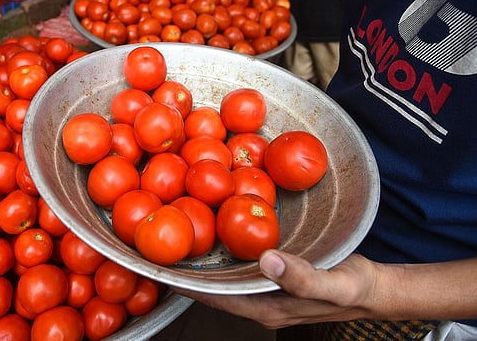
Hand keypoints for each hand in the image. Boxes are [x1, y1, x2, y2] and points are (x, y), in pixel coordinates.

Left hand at [177, 250, 378, 328]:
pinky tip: (221, 227)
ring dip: (206, 259)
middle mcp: (259, 300)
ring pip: (226, 275)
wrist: (372, 289)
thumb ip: (301, 277)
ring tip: (183, 232)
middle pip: (215, 287)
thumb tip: (267, 259)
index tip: (162, 265)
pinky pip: (242, 263)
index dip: (187, 284)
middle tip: (164, 242)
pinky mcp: (273, 274)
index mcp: (265, 307)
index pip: (215, 298)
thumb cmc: (353, 288)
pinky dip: (227, 250)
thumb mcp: (332, 284)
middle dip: (190, 270)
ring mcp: (265, 289)